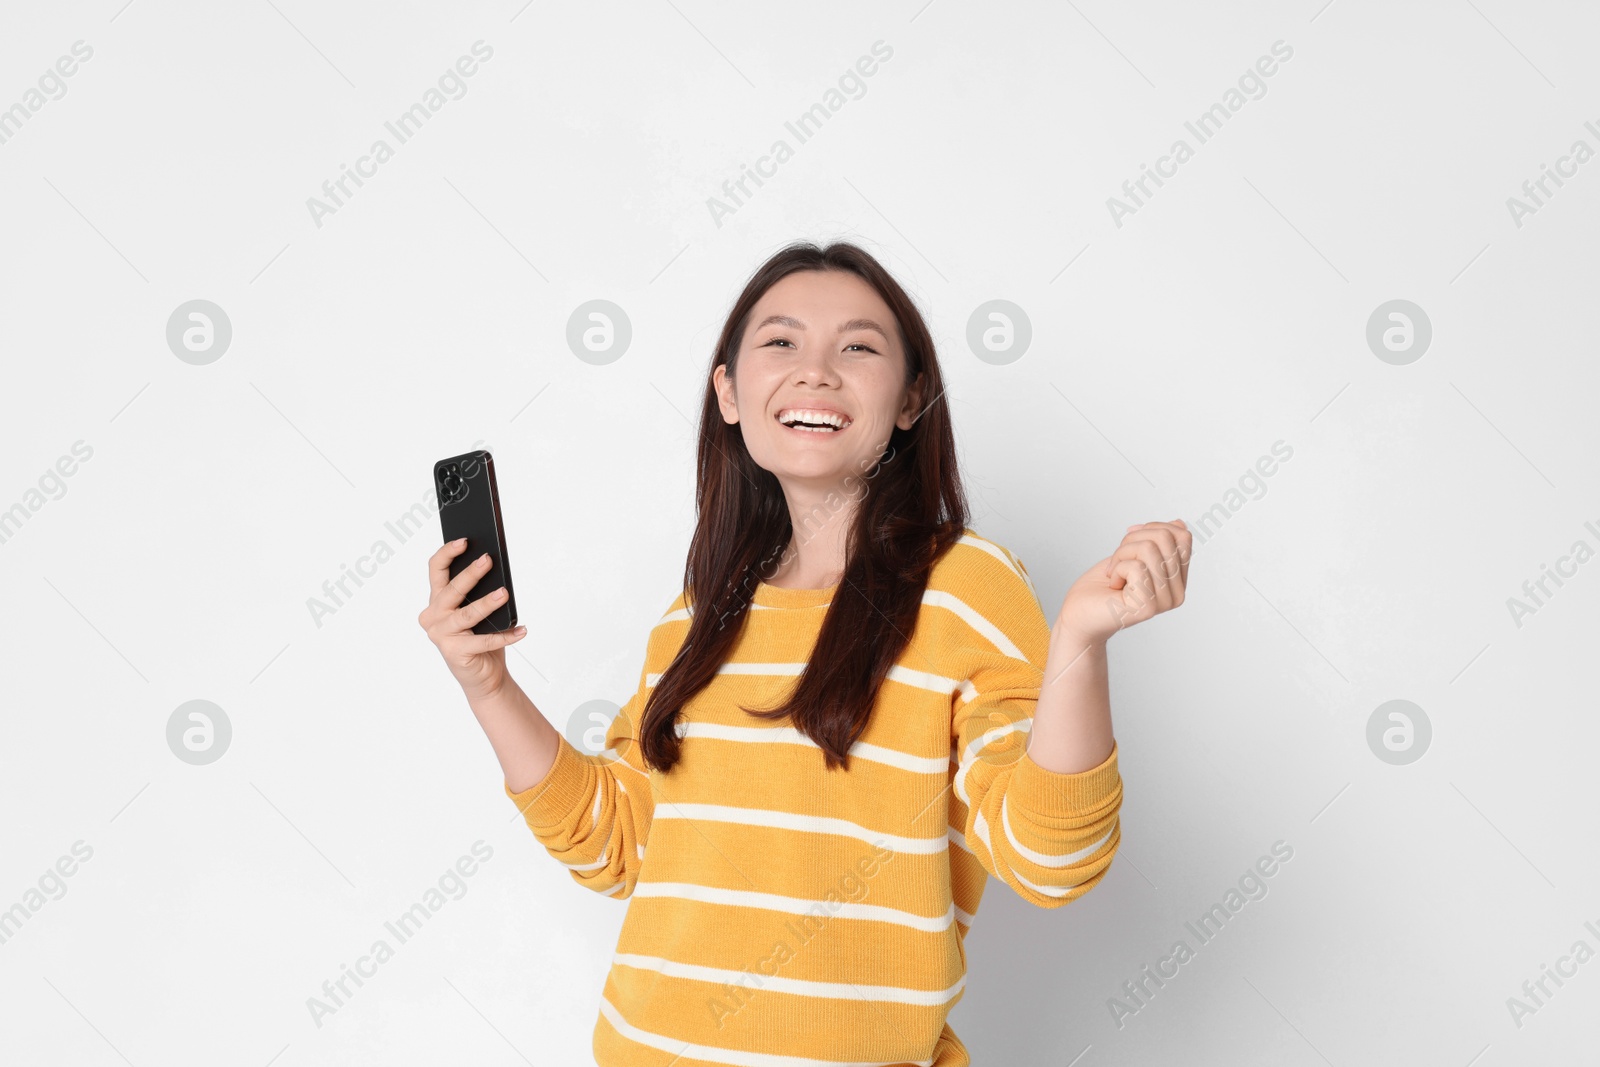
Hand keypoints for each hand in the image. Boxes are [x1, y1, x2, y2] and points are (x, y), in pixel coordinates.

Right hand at [418, 538, 527, 699]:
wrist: (483, 676)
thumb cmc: (480, 637)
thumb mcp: (477, 611)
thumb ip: (478, 592)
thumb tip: (493, 568)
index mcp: (436, 601)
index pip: (436, 570)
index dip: (447, 553)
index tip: (465, 541)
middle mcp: (433, 616)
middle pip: (452, 589)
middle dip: (471, 573)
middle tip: (488, 560)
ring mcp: (441, 635)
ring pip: (467, 614)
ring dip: (487, 603)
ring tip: (504, 593)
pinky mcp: (455, 652)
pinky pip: (484, 641)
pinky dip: (505, 636)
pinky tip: (522, 630)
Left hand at [1054, 519, 1191, 646]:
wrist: (1078, 615)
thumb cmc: (1101, 587)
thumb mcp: (1132, 555)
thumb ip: (1157, 542)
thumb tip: (1178, 522)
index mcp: (1177, 579)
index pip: (1183, 537)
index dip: (1153, 528)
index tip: (1129, 540)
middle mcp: (1177, 592)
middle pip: (1166, 538)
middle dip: (1132, 541)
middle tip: (1117, 561)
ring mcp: (1164, 601)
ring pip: (1149, 549)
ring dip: (1121, 555)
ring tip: (1114, 574)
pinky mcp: (1148, 606)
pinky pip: (1135, 567)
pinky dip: (1116, 569)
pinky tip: (1114, 586)